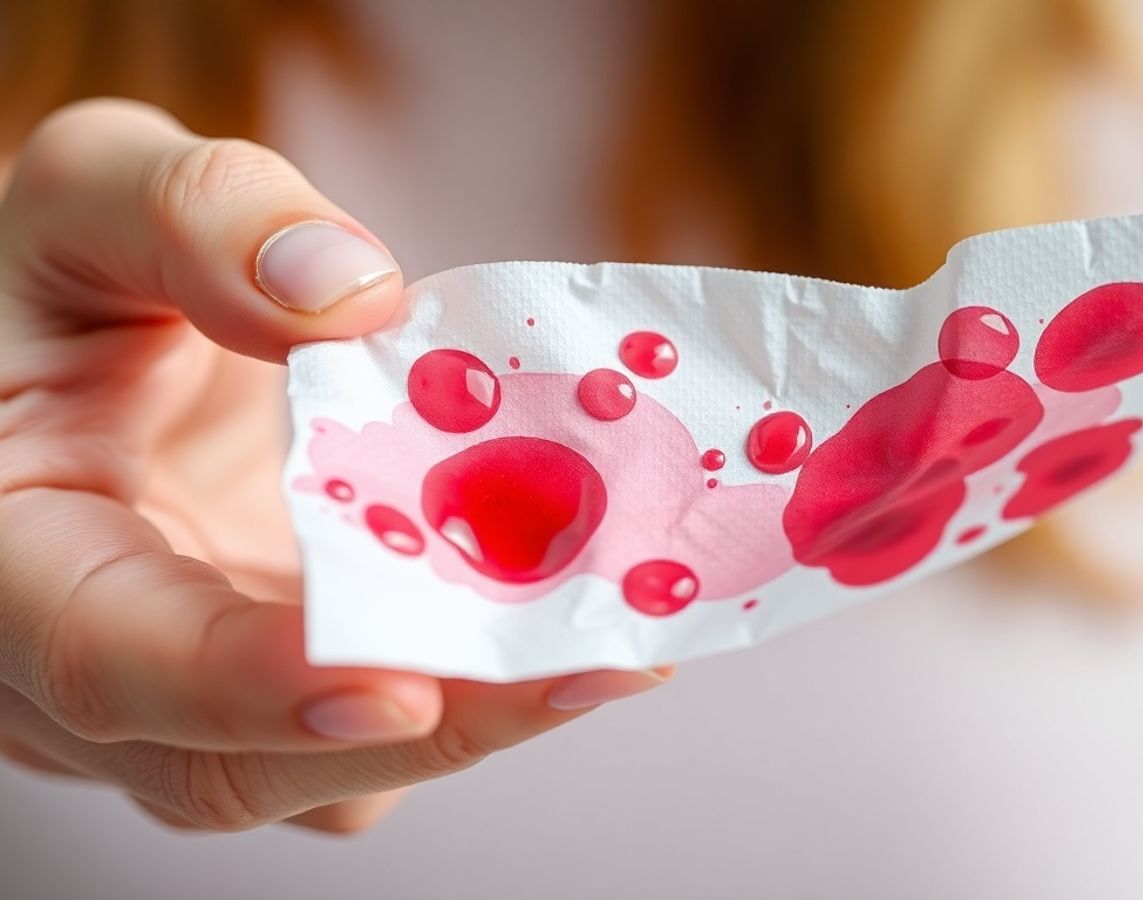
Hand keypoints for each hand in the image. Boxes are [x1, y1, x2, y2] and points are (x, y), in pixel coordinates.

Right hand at [0, 99, 670, 832]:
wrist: (90, 340)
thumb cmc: (65, 273)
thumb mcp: (94, 197)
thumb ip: (196, 221)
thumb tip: (356, 298)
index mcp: (11, 561)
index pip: (110, 662)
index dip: (255, 687)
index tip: (403, 683)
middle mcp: (90, 667)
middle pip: (241, 764)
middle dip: (427, 725)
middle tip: (594, 658)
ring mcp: (191, 692)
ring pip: (327, 769)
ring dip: (478, 714)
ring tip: (617, 633)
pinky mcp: (276, 679)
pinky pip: (378, 725)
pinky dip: (477, 680)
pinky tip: (569, 607)